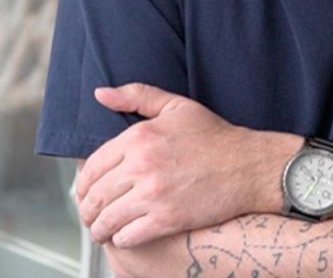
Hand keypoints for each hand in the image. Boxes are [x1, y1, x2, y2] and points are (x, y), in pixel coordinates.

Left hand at [75, 83, 292, 247]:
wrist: (249, 166)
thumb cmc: (215, 137)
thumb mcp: (176, 107)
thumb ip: (136, 96)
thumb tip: (100, 94)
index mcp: (139, 137)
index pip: (92, 166)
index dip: (83, 183)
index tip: (85, 192)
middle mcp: (141, 166)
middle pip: (96, 194)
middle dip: (87, 209)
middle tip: (90, 215)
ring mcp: (154, 195)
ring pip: (107, 218)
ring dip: (99, 228)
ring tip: (101, 231)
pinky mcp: (167, 220)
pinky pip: (128, 235)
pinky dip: (120, 239)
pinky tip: (123, 236)